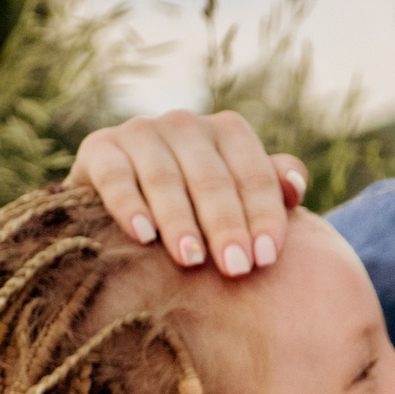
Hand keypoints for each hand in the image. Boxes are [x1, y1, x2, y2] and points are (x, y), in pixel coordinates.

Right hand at [71, 109, 308, 277]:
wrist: (121, 199)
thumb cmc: (197, 205)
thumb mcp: (237, 196)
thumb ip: (270, 189)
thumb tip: (295, 187)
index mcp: (228, 131)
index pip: (253, 174)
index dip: (263, 216)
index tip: (266, 258)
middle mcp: (185, 124)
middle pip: (212, 178)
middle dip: (225, 226)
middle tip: (236, 269)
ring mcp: (140, 131)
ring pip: (165, 178)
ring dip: (180, 221)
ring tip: (192, 260)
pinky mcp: (99, 147)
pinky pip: (115, 176)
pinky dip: (128, 205)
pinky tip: (143, 236)